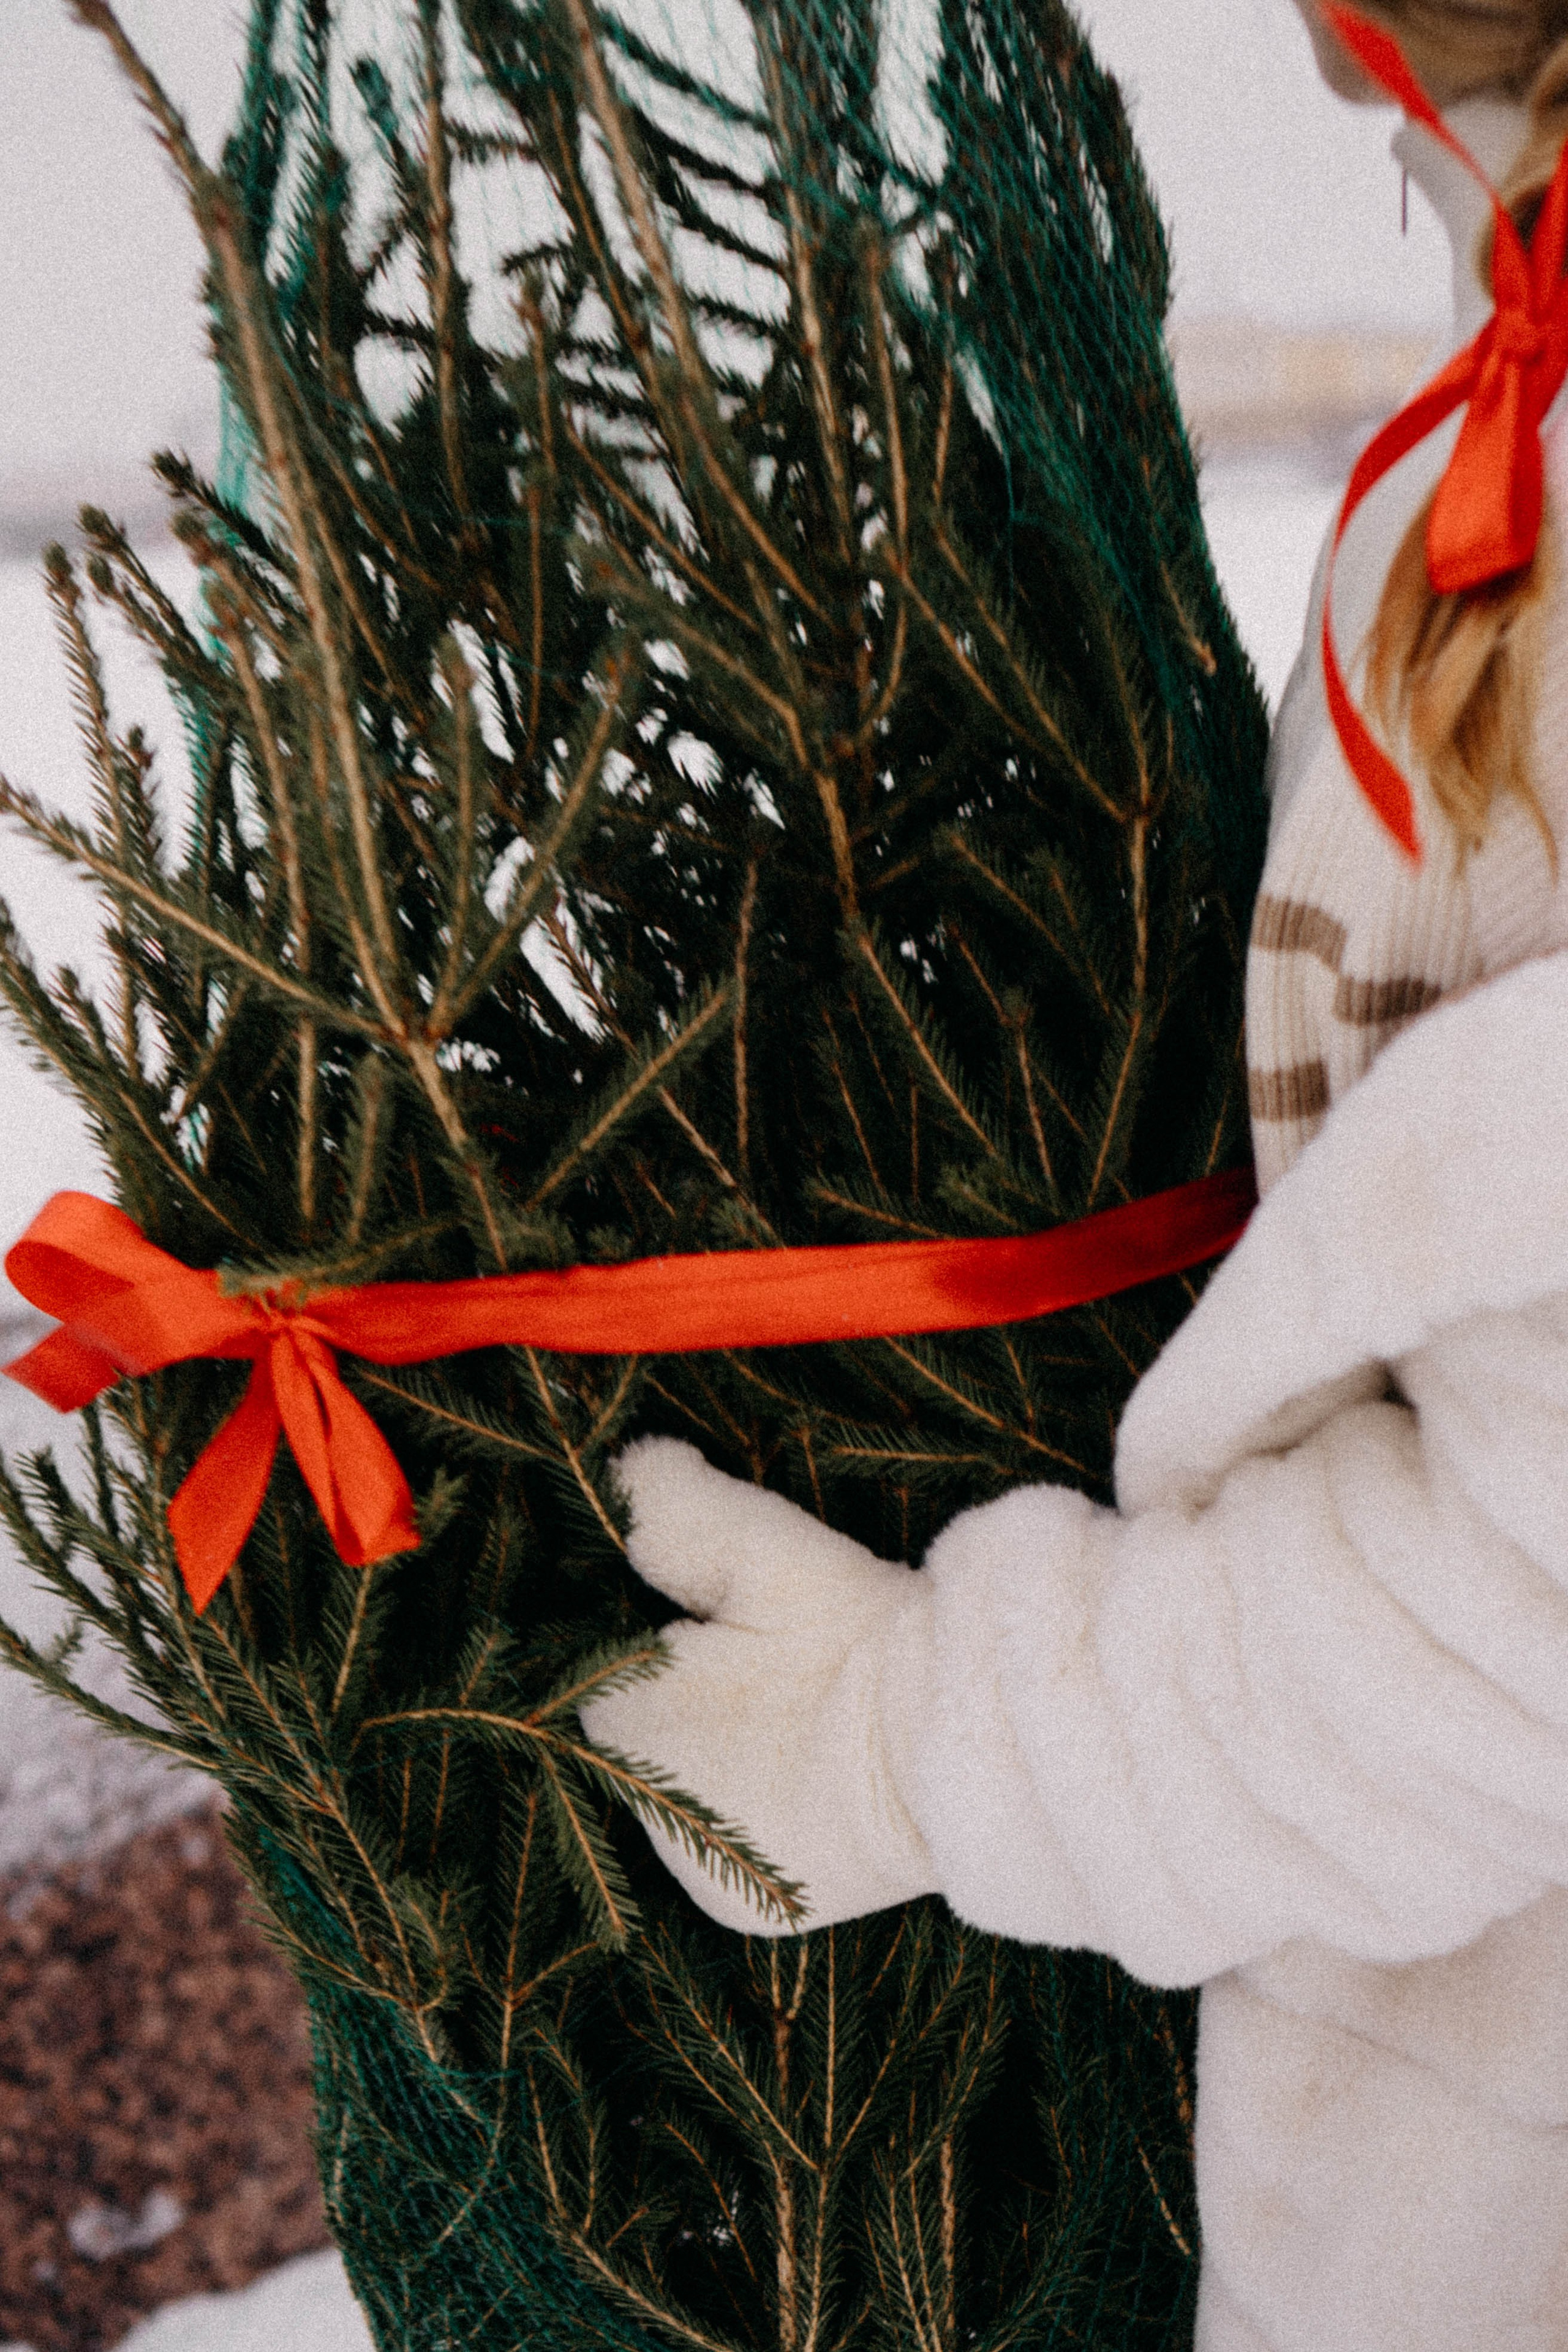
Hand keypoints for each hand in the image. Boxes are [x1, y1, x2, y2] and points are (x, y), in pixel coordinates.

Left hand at [581, 1437, 936, 1934]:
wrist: (965, 1749)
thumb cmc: (854, 1639)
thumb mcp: (765, 1551)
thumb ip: (673, 1510)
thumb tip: (622, 1470)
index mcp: (631, 1730)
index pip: (597, 1674)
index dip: (650, 1633)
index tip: (708, 1615)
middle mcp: (652, 1823)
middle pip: (641, 1739)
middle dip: (684, 1699)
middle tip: (770, 1664)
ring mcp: (709, 1881)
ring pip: (688, 1794)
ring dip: (719, 1758)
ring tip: (795, 1715)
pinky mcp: (761, 1913)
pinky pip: (734, 1849)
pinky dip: (756, 1810)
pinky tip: (806, 1773)